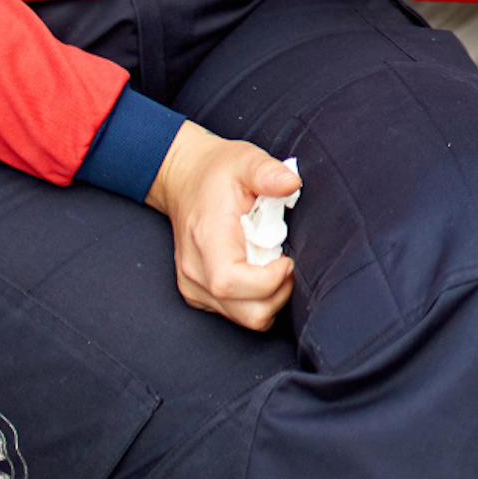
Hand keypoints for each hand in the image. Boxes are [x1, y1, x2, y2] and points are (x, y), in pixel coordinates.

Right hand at [146, 121, 297, 330]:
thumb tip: (293, 183)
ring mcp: (194, 287)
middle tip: (288, 262)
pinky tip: (260, 269)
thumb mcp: (245, 160)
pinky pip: (235, 313)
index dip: (268, 281)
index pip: (231, 283)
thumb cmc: (217, 171)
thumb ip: (268, 172)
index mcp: (207, 240)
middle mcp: (195, 272)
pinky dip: (256, 299)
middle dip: (278, 294)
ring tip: (274, 263)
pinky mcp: (198, 294)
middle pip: (245, 312)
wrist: (184, 179)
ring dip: (269, 298)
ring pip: (243, 318)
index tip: (287, 259)